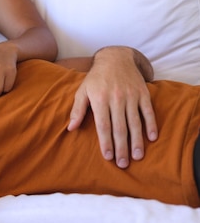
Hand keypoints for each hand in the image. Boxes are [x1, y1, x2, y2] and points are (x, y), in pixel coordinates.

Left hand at [67, 47, 157, 167]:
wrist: (116, 58)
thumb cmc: (95, 79)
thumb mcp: (82, 91)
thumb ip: (77, 110)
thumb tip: (71, 128)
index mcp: (100, 100)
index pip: (103, 126)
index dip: (106, 142)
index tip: (108, 157)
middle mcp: (116, 99)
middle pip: (120, 127)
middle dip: (122, 147)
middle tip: (123, 164)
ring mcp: (131, 96)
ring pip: (135, 122)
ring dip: (137, 140)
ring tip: (138, 156)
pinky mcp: (143, 93)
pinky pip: (148, 111)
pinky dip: (151, 125)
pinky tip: (152, 138)